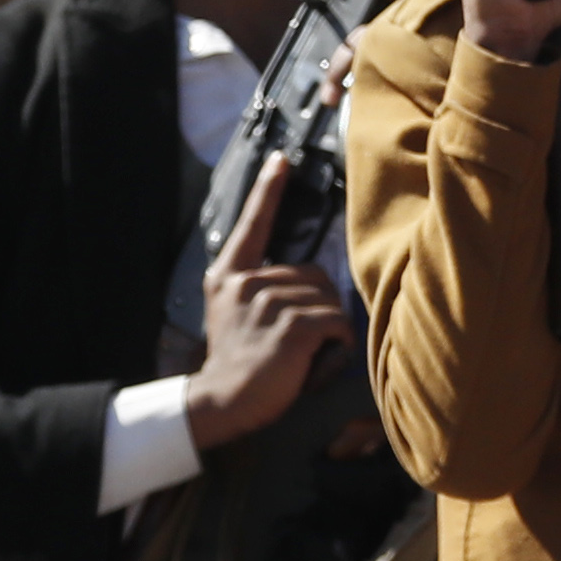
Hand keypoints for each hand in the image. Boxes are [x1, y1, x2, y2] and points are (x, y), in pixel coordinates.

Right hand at [186, 158, 353, 451]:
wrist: (222, 401)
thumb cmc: (241, 363)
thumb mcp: (235, 315)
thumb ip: (260, 288)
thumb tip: (308, 279)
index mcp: (229, 276)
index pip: (252, 225)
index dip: (268, 191)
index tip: (282, 159)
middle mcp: (245, 283)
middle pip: (315, 274)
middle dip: (319, 306)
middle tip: (298, 340)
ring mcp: (268, 303)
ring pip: (330, 299)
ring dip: (329, 329)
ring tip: (302, 354)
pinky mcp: (292, 326)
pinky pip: (338, 323)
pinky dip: (338, 345)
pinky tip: (314, 362)